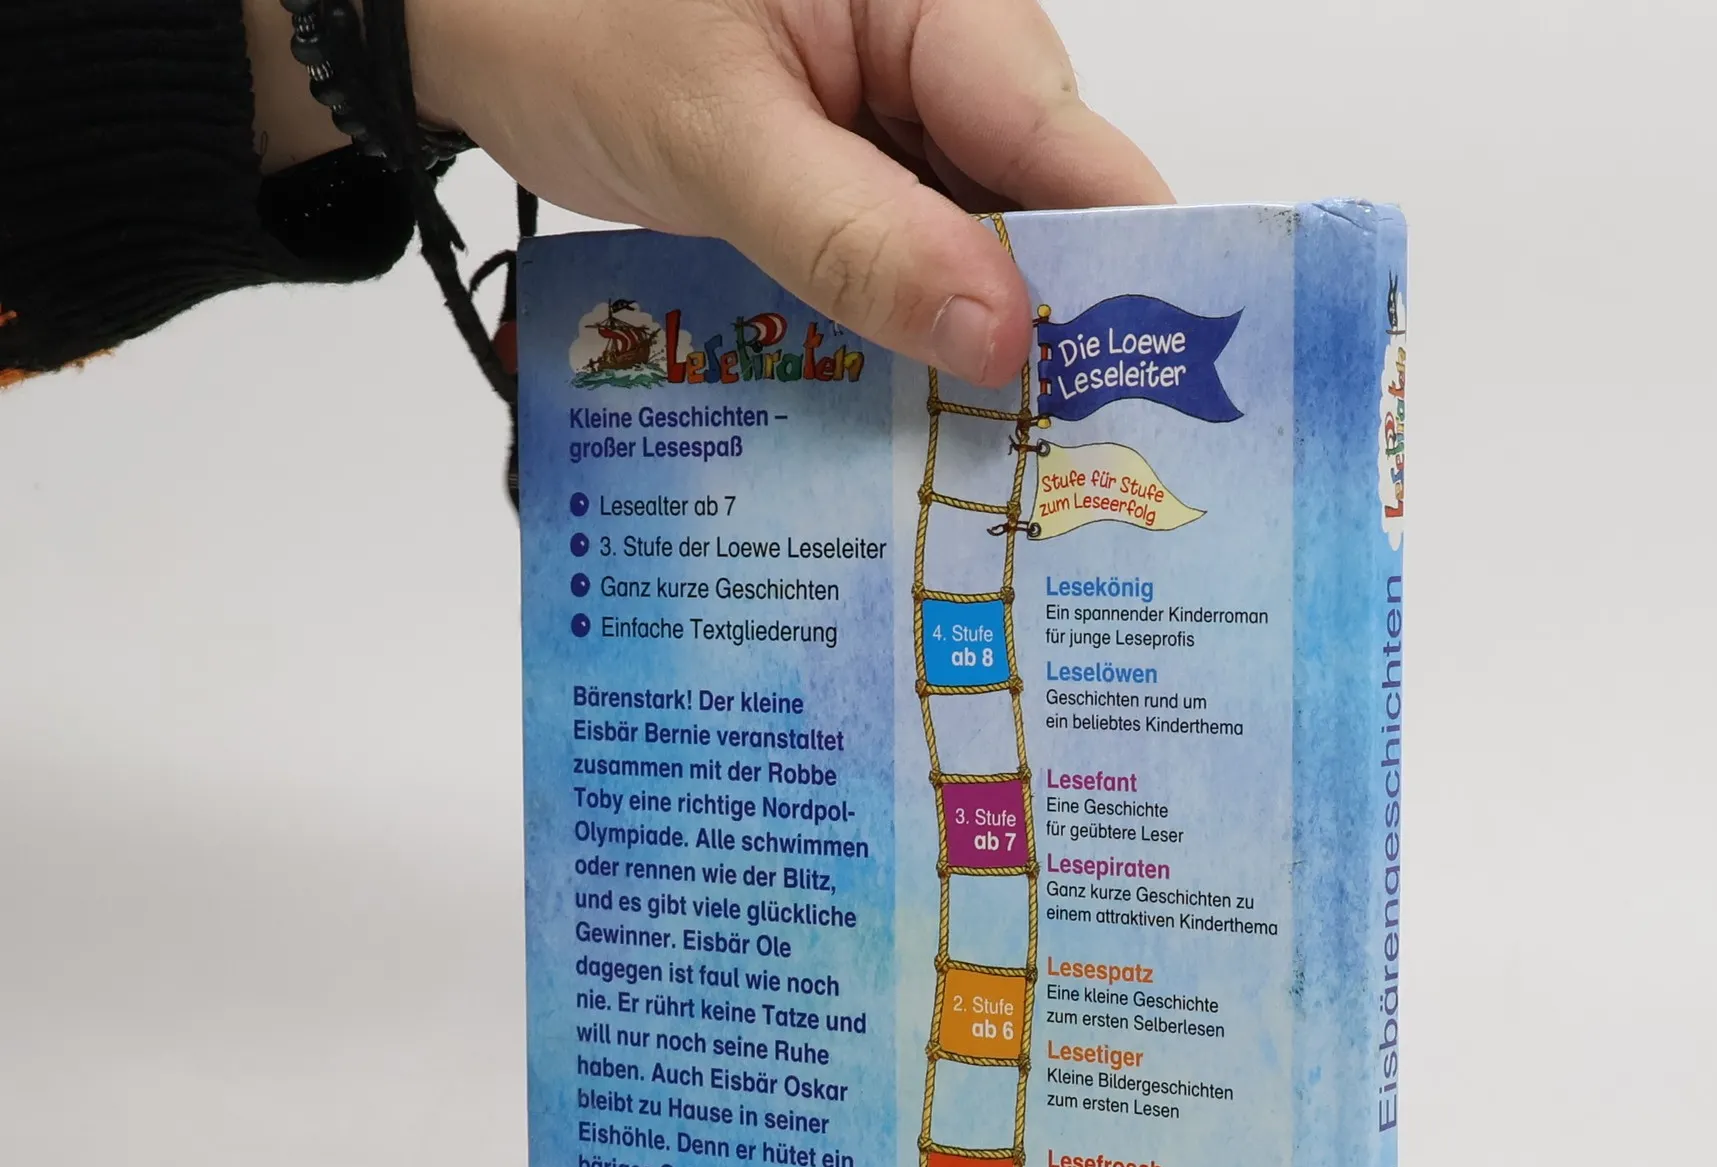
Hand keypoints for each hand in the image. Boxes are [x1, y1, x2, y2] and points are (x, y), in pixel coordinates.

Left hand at [404, 0, 1170, 385]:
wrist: (456, 14)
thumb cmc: (563, 20)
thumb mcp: (718, 139)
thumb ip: (858, 239)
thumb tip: (999, 339)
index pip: (1061, 134)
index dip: (1114, 260)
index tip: (1154, 385)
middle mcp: (927, 46)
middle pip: (1031, 198)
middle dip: (1042, 322)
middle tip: (1068, 465)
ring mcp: (885, 110)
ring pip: (968, 239)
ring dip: (968, 340)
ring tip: (994, 461)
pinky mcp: (841, 165)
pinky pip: (899, 253)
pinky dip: (901, 327)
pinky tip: (909, 405)